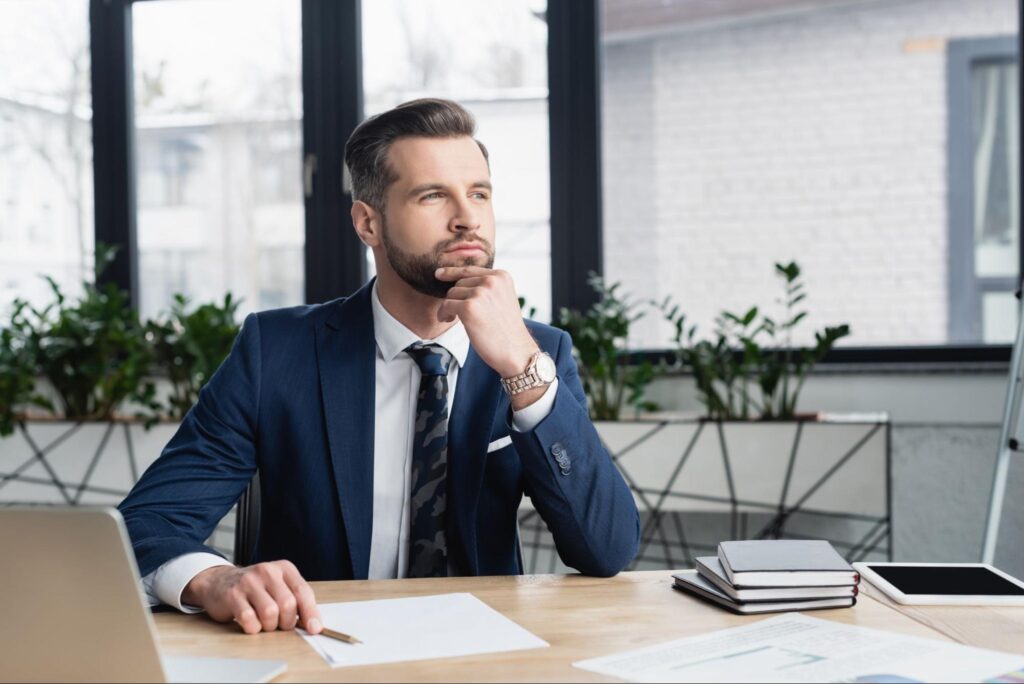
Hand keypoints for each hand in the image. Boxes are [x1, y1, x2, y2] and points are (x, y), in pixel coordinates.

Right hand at [182, 560, 322, 634]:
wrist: (218, 582)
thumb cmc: (255, 589)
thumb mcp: (279, 587)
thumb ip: (296, 601)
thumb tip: (314, 625)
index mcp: (284, 568)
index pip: (303, 591)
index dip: (310, 613)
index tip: (314, 629)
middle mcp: (267, 571)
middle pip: (287, 605)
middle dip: (286, 622)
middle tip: (279, 624)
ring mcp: (249, 582)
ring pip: (270, 613)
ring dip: (269, 626)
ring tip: (264, 622)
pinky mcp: (233, 595)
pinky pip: (249, 620)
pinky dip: (253, 628)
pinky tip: (250, 622)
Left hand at [435, 266, 538, 377]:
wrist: (516, 352)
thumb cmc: (507, 330)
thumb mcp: (502, 299)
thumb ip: (486, 287)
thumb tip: (457, 280)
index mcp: (501, 276)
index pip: (470, 270)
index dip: (452, 272)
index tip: (439, 274)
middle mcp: (492, 280)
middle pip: (459, 283)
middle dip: (456, 298)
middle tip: (458, 313)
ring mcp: (481, 293)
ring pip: (451, 294)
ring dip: (449, 307)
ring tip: (456, 319)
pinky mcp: (469, 307)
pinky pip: (446, 305)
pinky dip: (443, 314)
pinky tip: (448, 320)